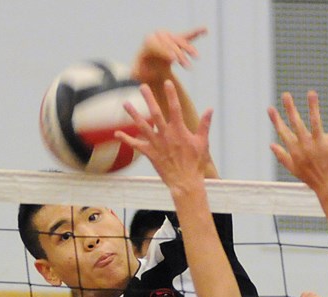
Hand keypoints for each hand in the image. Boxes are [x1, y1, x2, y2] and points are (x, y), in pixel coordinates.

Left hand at [116, 80, 212, 198]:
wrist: (185, 182)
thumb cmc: (196, 163)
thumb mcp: (203, 142)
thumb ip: (204, 125)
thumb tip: (210, 109)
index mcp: (179, 130)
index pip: (175, 108)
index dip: (171, 94)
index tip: (167, 83)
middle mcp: (165, 135)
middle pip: (155, 113)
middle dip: (148, 99)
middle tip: (142, 86)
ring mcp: (156, 144)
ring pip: (142, 126)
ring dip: (133, 114)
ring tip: (125, 103)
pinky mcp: (150, 154)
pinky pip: (135, 145)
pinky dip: (126, 139)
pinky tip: (116, 133)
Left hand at [132, 27, 206, 83]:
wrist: (149, 67)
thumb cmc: (141, 71)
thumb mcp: (136, 73)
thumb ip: (135, 73)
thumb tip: (135, 73)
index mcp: (148, 42)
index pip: (157, 45)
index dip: (165, 52)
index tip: (173, 60)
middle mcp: (159, 35)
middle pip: (170, 44)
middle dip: (179, 55)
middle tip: (186, 66)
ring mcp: (169, 37)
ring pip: (180, 42)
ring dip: (189, 50)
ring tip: (196, 58)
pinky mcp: (177, 40)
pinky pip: (187, 36)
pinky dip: (196, 32)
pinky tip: (205, 30)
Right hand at [268, 91, 327, 201]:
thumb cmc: (312, 179)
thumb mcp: (293, 169)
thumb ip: (282, 156)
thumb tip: (271, 145)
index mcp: (295, 150)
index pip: (283, 132)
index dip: (276, 120)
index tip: (270, 108)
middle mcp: (305, 145)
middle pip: (296, 123)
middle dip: (290, 108)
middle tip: (286, 94)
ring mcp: (320, 144)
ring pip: (315, 122)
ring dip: (313, 107)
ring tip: (311, 93)